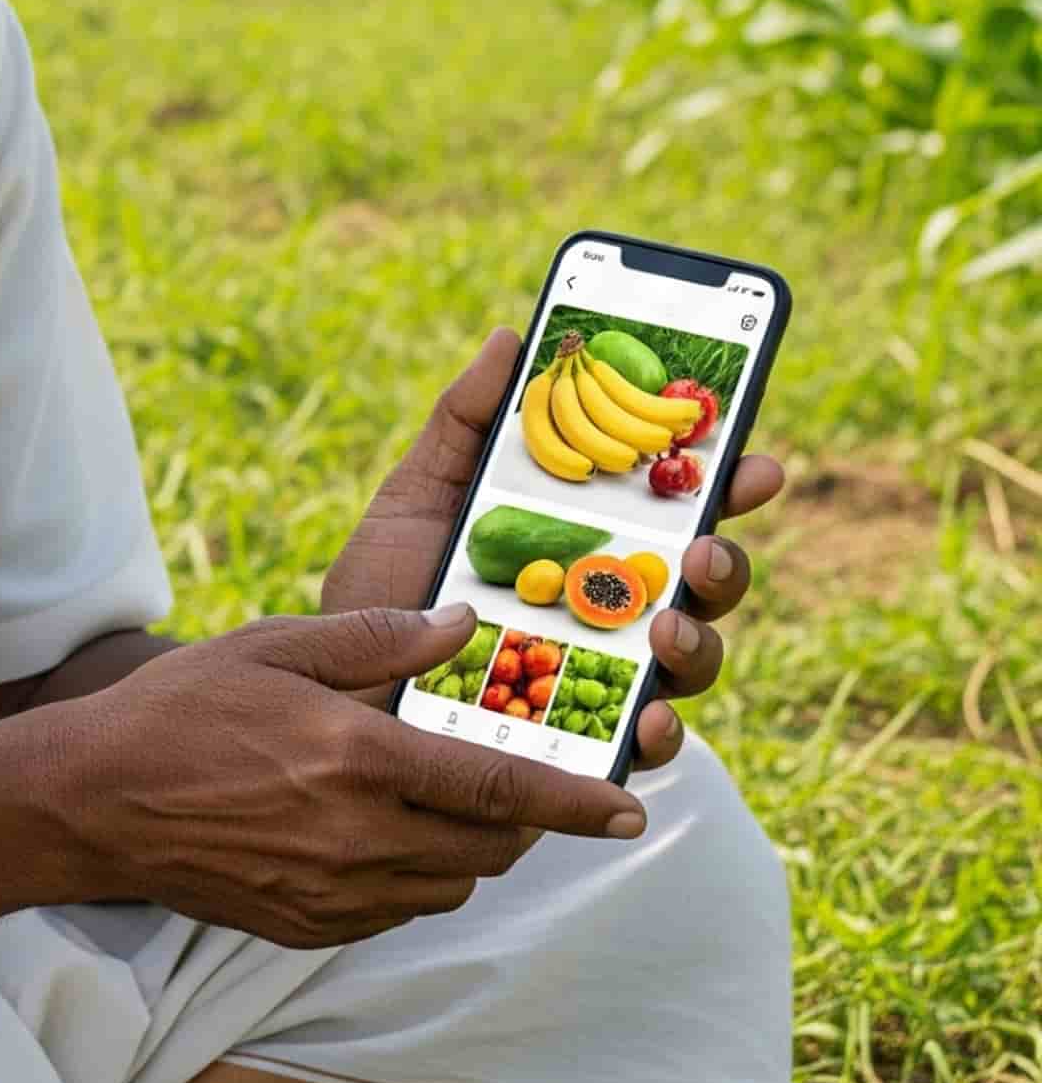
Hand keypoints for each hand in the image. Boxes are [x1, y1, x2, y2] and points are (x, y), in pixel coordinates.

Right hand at [53, 604, 646, 947]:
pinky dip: (411, 878)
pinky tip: (377, 835)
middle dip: (524, 826)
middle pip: (487, 851)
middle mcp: (357, 839)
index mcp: (356, 760)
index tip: (630, 809)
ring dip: (468, 852)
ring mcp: (332, 894)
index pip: (497, 791)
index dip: (574, 804)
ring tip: (443, 804)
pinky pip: (394, 911)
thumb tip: (461, 625)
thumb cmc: (178, 711)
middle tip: (525, 788)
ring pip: (447, 886)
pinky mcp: (308, 928)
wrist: (91, 804)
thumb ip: (375, 639)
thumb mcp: (272, 648)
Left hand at [321, 328, 783, 768]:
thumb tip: (509, 336)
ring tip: (668, 625)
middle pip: (700, 580)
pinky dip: (657, 734)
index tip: (747, 454)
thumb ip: (463, 423)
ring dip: (698, 640)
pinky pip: (643, 745)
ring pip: (689, 657)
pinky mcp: (582, 746)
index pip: (670, 506)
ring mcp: (605, 677)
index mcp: (582, 539)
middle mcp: (608, 607)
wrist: (335, 703)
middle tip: (706, 542)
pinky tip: (647, 719)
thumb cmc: (382, 595)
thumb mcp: (415, 497)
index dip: (720, 480)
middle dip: (724, 558)